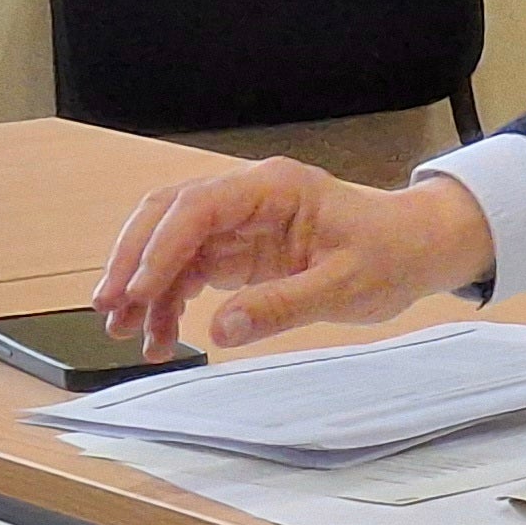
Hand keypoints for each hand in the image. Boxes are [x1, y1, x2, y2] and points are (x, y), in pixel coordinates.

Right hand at [92, 160, 495, 357]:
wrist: (416, 249)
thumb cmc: (390, 254)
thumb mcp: (346, 286)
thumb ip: (284, 305)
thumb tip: (221, 329)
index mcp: (273, 188)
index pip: (198, 208)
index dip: (160, 248)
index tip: (134, 291)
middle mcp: (248, 198)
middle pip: (168, 217)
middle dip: (133, 261)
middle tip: (109, 312)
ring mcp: (240, 223)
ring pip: (170, 245)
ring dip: (144, 286)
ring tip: (129, 335)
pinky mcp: (240, 251)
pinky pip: (188, 270)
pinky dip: (168, 301)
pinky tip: (160, 336)